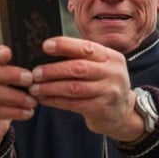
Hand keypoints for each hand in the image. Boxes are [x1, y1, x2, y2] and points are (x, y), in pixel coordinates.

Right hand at [0, 45, 36, 152]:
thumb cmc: (5, 97)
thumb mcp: (11, 83)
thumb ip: (19, 73)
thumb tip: (38, 68)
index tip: (9, 52)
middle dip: (10, 74)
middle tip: (29, 79)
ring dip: (15, 96)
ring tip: (33, 101)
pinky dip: (13, 112)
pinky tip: (28, 113)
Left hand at [28, 37, 144, 141]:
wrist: (123, 112)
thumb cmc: (104, 83)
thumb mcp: (101, 66)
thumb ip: (82, 58)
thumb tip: (49, 50)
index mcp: (111, 56)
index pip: (86, 47)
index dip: (65, 45)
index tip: (45, 46)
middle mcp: (113, 72)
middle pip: (79, 68)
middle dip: (53, 70)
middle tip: (35, 73)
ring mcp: (109, 92)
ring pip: (74, 88)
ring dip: (51, 87)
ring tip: (35, 88)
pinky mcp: (101, 109)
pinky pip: (73, 104)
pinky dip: (56, 101)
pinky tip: (44, 99)